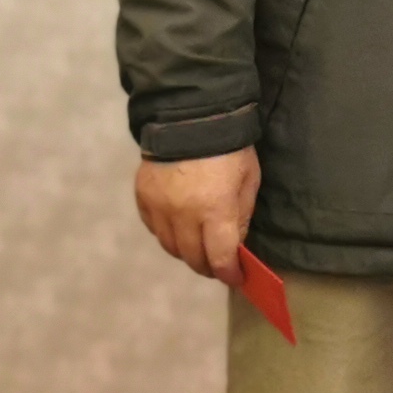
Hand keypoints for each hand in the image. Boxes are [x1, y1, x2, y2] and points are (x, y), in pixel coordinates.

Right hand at [136, 148, 260, 282]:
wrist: (191, 115)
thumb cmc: (229, 148)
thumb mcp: (248, 180)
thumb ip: (242, 216)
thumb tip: (234, 246)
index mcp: (215, 210)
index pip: (219, 258)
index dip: (229, 274)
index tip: (236, 277)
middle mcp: (183, 214)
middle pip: (192, 258)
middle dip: (208, 266)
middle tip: (217, 265)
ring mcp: (159, 206)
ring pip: (170, 247)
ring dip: (186, 252)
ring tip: (197, 246)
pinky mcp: (143, 196)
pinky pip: (153, 228)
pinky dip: (167, 233)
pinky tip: (178, 226)